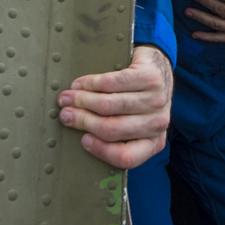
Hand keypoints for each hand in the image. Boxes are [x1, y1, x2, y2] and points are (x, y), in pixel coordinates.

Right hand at [57, 44, 172, 169]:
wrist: (157, 67)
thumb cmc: (138, 100)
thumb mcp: (131, 124)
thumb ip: (113, 135)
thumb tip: (77, 137)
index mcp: (153, 142)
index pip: (126, 157)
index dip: (100, 149)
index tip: (83, 139)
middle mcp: (158, 123)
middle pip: (112, 128)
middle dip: (82, 120)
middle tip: (66, 114)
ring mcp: (157, 99)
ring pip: (109, 105)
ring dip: (82, 100)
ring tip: (68, 97)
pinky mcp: (151, 77)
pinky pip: (112, 83)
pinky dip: (90, 83)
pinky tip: (81, 84)